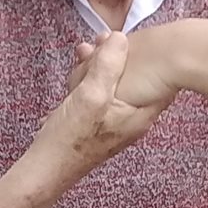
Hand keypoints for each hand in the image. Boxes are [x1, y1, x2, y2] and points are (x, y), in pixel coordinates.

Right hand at [31, 33, 171, 177]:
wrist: (47, 169)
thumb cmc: (69, 139)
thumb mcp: (91, 96)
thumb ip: (108, 66)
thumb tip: (120, 38)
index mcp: (140, 114)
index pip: (160, 78)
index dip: (145, 55)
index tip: (123, 40)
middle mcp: (134, 118)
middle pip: (137, 78)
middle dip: (117, 57)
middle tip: (96, 43)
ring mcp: (117, 121)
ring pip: (116, 84)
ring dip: (100, 66)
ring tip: (83, 53)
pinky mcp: (100, 122)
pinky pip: (102, 93)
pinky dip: (91, 80)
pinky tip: (76, 74)